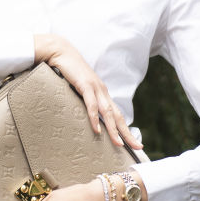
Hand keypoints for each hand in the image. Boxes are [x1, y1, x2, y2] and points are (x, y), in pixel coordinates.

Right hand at [34, 34, 141, 150]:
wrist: (62, 53)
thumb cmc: (69, 72)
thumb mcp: (80, 89)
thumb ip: (84, 100)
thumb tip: (85, 116)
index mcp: (102, 94)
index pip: (118, 115)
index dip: (126, 129)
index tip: (134, 143)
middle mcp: (102, 92)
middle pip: (118, 116)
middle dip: (127, 133)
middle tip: (137, 147)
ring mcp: (95, 88)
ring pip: (108, 112)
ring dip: (113, 129)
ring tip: (118, 144)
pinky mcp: (84, 85)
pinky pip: (91, 104)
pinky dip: (95, 117)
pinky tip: (97, 129)